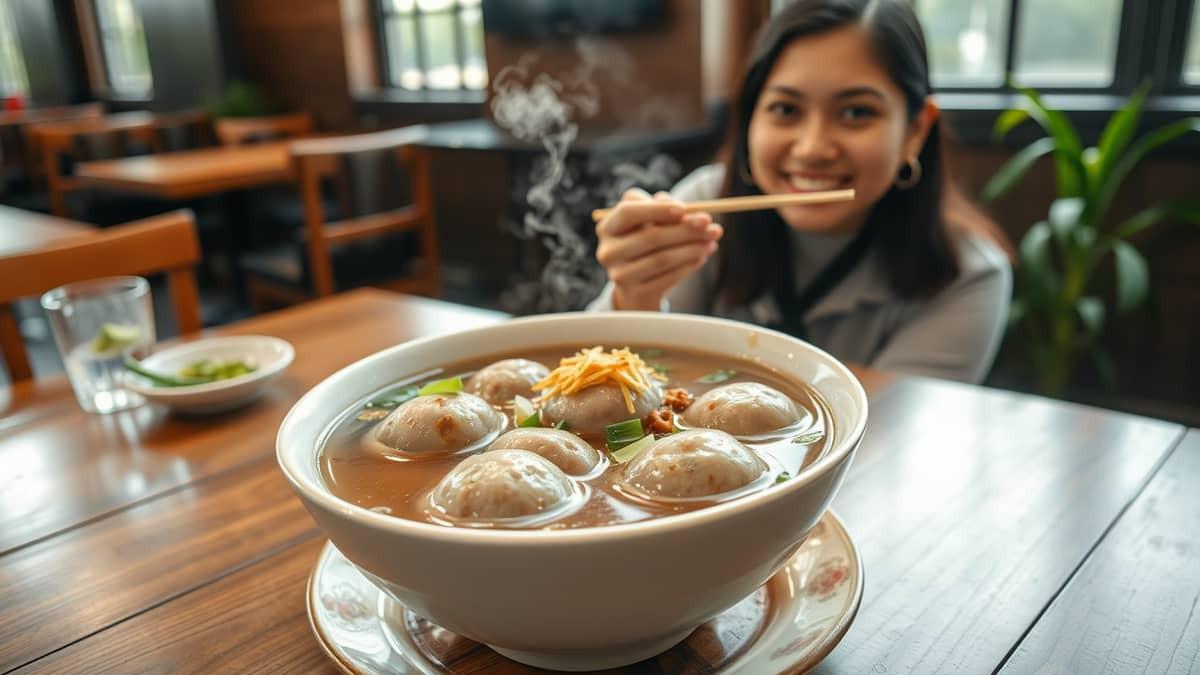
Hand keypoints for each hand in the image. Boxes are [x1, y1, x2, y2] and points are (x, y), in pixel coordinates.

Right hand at [595, 189, 722, 310]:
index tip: (684, 209)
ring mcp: (620, 275)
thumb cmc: (645, 245)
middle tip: (711, 226)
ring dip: (692, 249)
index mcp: (608, 227)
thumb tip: (689, 212)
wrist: (636, 288)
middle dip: (686, 230)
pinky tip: (702, 256)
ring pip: (662, 258)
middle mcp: (609, 251)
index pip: (629, 212)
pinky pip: (668, 277)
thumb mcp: (648, 223)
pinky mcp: (635, 293)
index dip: (657, 209)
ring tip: (711, 242)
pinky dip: (689, 265)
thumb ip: (663, 210)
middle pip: (650, 237)